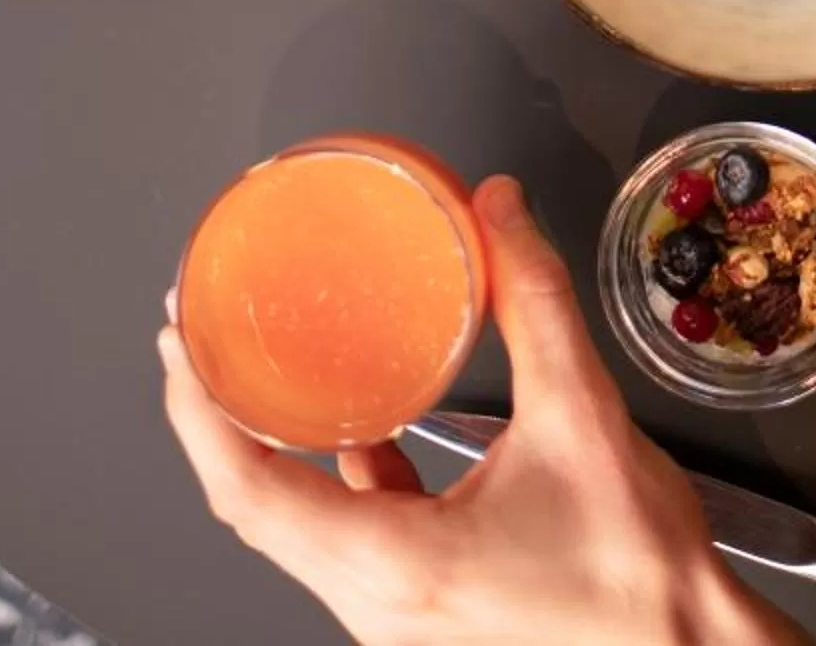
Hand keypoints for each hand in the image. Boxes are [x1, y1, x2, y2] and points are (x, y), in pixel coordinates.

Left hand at [161, 173, 806, 645]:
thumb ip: (536, 302)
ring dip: (268, 446)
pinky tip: (361, 425)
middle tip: (197, 333)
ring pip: (300, 529)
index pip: (249, 492)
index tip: (178, 339)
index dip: (197, 412)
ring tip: (257, 365)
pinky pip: (352, 537)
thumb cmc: (637, 574)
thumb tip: (497, 211)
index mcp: (393, 565)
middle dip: (215, 416)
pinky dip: (335, 475)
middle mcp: (377, 605)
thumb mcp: (582, 415)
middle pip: (254, 512)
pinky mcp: (427, 608)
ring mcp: (398, 616)